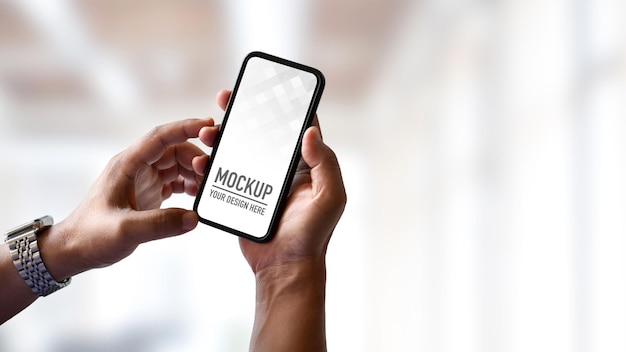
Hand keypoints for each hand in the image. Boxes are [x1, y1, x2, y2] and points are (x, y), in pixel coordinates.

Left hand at [41, 118, 219, 279]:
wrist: (75, 249)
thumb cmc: (91, 236)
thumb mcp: (125, 230)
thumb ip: (160, 224)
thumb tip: (194, 218)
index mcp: (127, 165)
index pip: (161, 137)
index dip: (185, 128)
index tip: (208, 126)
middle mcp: (136, 167)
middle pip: (174, 150)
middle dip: (196, 157)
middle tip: (214, 173)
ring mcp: (142, 179)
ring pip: (176, 165)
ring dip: (194, 173)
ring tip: (208, 188)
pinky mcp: (147, 193)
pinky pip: (174, 181)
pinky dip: (189, 186)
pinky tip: (197, 197)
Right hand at [193, 90, 346, 351]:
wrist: (284, 267)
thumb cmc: (312, 235)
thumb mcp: (330, 198)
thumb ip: (325, 164)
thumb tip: (310, 131)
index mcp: (306, 165)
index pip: (296, 126)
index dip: (282, 104)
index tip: (265, 87)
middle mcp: (282, 169)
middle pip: (260, 132)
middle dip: (242, 112)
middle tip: (225, 97)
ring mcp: (260, 181)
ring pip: (238, 149)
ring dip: (221, 136)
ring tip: (207, 131)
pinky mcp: (241, 194)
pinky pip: (223, 173)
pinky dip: (210, 163)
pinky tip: (200, 159)